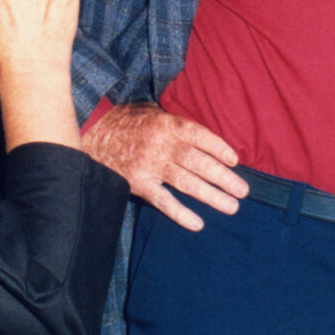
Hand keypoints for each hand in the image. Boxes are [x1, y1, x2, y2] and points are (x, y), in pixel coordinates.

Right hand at [81, 101, 247, 230]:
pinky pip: (162, 200)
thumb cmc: (126, 121)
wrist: (91, 133)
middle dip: (223, 177)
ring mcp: (149, 165)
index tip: (235, 160)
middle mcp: (160, 144)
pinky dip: (180, 213)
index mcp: (166, 123)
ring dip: (210, 196)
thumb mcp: (151, 111)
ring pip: (185, 182)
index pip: (198, 135)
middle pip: (197, 162)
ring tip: (231, 206)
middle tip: (243, 190)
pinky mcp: (137, 183)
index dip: (218, 147)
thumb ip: (175, 122)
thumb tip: (203, 136)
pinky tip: (197, 224)